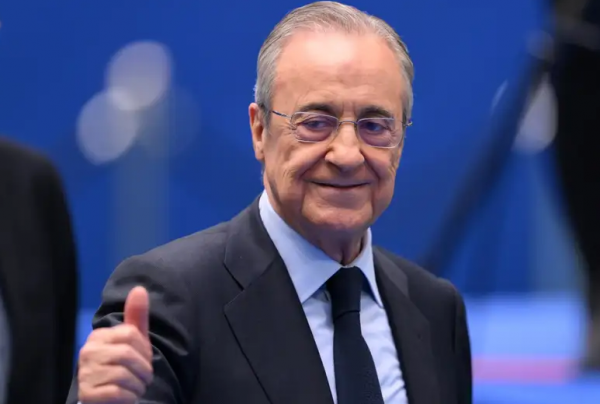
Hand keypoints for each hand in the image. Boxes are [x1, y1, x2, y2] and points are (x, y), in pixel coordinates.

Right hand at [78, 286, 153, 402]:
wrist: (109, 399)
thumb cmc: (124, 366)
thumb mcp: (134, 341)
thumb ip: (136, 316)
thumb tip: (139, 288)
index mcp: (98, 336)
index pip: (131, 334)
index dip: (144, 350)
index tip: (143, 360)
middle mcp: (87, 352)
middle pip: (128, 354)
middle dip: (143, 369)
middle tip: (142, 377)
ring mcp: (85, 373)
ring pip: (123, 375)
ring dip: (138, 385)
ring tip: (135, 388)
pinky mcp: (87, 394)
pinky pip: (117, 393)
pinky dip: (129, 397)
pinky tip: (127, 397)